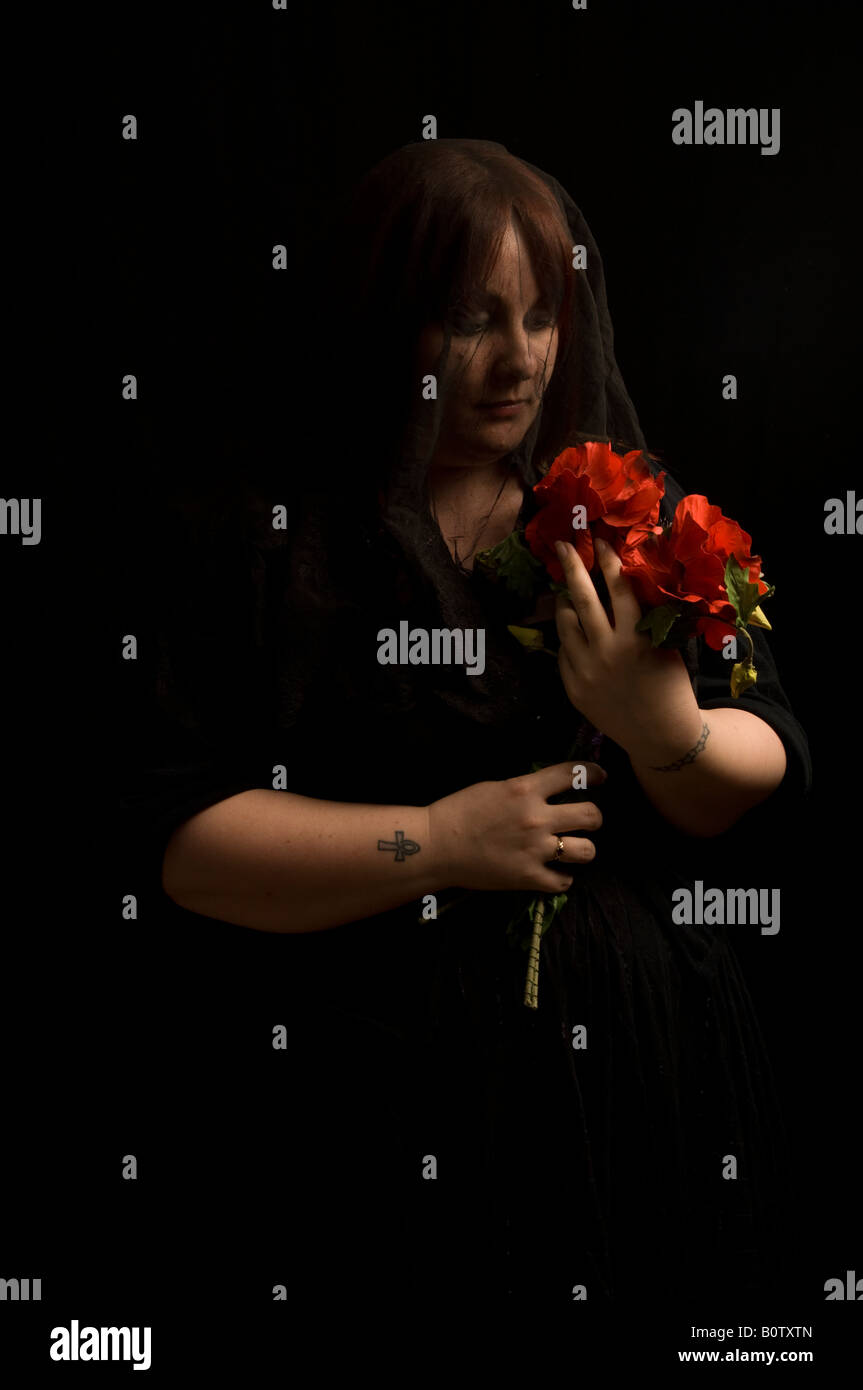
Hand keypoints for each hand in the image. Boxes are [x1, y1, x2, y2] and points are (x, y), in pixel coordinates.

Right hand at [427, 760, 604, 892]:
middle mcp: (537, 818)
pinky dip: (561, 878)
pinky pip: (563, 881)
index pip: (573, 774)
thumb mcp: (494, 787)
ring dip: (582, 849)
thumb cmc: (458, 811)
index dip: (594, 774)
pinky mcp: (528, 877)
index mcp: (526, 788)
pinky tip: (553, 873)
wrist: (436, 845)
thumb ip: (524, 788)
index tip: (601, 777)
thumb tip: (547, 790)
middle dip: (594, 818)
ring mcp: (535, 850)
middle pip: (591, 816)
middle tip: (586, 821)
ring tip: (572, 849)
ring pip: (587, 851)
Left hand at [554, 536, 703, 765]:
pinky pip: (562, 652)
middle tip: (562, 544)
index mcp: (636, 637)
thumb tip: (625, 581)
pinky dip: (567, 637)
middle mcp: (607, 650)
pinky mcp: (573, 688)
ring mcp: (586, 670)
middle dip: (571, 566)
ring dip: (563, 601)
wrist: (661, 735)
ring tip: (565, 591)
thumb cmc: (671, 687)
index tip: (599, 541)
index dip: (607, 560)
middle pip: (582, 598)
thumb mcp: (665, 646)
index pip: (618, 587)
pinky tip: (571, 628)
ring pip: (564, 624)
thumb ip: (645, 617)